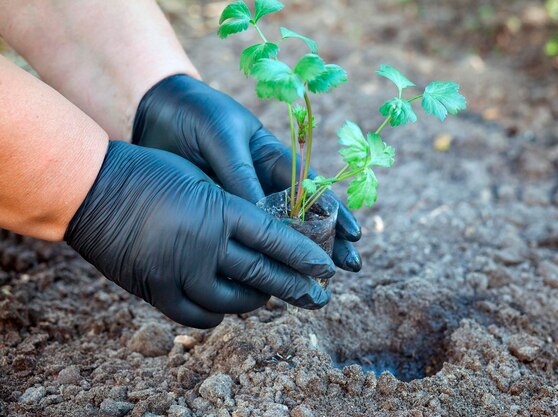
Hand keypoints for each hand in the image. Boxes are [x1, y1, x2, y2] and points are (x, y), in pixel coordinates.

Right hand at [65, 141, 334, 327]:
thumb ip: (230, 208)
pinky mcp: (156, 290)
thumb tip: (262, 231)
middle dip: (296, 287)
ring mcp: (180, 271)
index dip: (303, 255)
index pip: (275, 238)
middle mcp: (206, 244)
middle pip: (262, 274)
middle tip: (318, 298)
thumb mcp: (199, 178)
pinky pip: (197, 314)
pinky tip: (226, 309)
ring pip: (232, 301)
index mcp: (221, 210)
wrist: (90, 188)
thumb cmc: (147, 170)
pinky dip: (217, 314)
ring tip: (270, 300)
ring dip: (256, 302)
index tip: (326, 268)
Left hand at [132, 74, 361, 271]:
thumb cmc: (197, 116)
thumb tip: (261, 218)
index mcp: (272, 159)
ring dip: (295, 257)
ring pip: (274, 234)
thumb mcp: (222, 139)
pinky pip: (240, 239)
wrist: (154, 111)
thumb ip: (241, 175)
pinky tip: (266, 281)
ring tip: (318, 282)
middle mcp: (261, 184)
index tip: (353, 235)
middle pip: (302, 217)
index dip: (334, 212)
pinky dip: (256, 259)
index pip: (311, 189)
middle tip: (350, 267)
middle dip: (328, 241)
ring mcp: (240, 201)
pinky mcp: (216, 214)